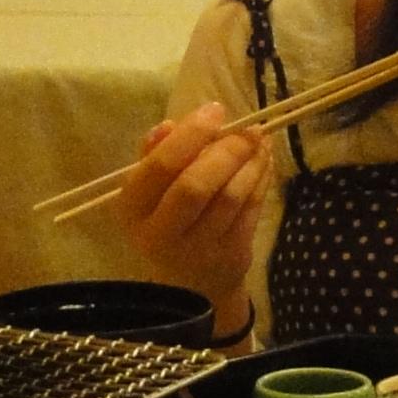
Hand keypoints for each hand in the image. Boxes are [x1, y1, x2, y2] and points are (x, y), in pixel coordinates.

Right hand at [113, 102, 266, 328]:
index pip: (159, 169)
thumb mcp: (149, 195)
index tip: (215, 110)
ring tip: (259, 139)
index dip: (190, 136)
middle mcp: (161, 234)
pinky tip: (264, 160)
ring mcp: (199, 250)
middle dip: (226, 151)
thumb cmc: (166, 225)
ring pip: (230, 198)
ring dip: (250, 162)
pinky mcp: (231, 256)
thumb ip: (155, 157)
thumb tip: (168, 125)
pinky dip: (261, 179)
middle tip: (246, 128)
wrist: (189, 286)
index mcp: (133, 211)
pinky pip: (251, 210)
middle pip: (196, 186)